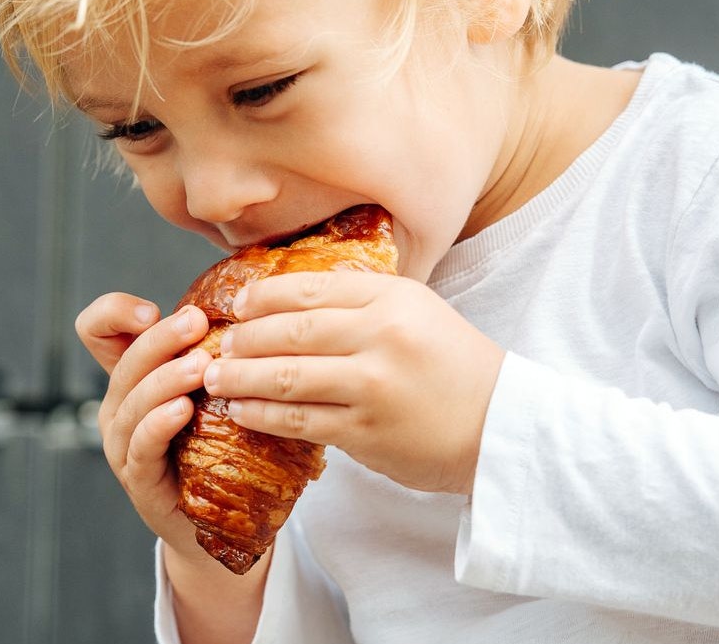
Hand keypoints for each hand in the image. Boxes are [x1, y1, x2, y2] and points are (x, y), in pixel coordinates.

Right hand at [74, 293, 215, 563]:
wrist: (219, 521)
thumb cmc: (220, 447)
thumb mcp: (216, 391)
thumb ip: (221, 355)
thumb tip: (258, 310)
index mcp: (132, 378)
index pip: (97, 331)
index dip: (113, 313)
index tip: (151, 311)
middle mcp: (119, 407)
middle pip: (124, 360)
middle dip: (161, 338)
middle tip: (197, 323)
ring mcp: (123, 445)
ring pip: (133, 401)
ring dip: (166, 378)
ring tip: (201, 365)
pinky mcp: (139, 480)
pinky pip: (142, 446)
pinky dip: (159, 423)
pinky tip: (183, 410)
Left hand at [202, 271, 504, 493]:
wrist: (502, 427)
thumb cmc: (456, 368)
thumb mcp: (420, 313)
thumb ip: (365, 303)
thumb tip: (293, 300)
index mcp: (395, 298)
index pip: (313, 287)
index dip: (266, 295)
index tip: (239, 304)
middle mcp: (383, 335)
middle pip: (292, 329)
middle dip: (245, 337)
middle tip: (218, 344)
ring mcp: (373, 386)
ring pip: (288, 376)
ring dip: (242, 376)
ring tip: (215, 377)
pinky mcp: (366, 431)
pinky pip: (299, 420)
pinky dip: (262, 413)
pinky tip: (242, 410)